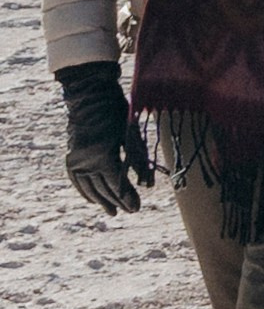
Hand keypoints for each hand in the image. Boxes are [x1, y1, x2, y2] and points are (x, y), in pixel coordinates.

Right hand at [59, 63, 150, 214]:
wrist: (90, 96)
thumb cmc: (116, 111)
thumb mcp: (131, 134)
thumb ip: (137, 160)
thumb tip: (148, 184)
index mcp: (102, 155)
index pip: (116, 184)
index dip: (127, 197)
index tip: (136, 207)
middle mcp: (86, 161)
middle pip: (104, 189)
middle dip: (118, 201)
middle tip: (132, 210)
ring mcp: (76, 160)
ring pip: (90, 188)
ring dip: (102, 201)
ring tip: (114, 211)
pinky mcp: (71, 158)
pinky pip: (77, 182)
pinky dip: (86, 192)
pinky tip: (94, 200)